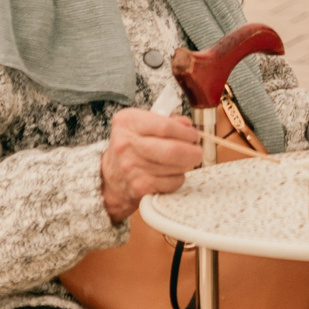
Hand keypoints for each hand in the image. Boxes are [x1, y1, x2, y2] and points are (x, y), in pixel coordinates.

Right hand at [101, 108, 204, 224]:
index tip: (194, 136)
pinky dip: (178, 178)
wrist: (111, 178)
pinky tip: (170, 174)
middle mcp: (126, 144)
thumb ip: (166, 121)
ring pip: (176, 167)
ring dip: (186, 164)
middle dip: (193, 151)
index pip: (166, 126)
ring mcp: (132, 167)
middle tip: (197, 151)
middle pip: (172, 150)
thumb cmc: (132, 147)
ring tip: (181, 161)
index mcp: (127, 122)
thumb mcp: (142, 125)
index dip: (186, 133)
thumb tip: (188, 127)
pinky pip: (172, 182)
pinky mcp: (139, 187)